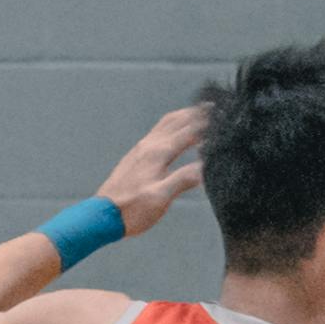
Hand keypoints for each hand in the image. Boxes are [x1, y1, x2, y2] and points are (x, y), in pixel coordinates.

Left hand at [101, 104, 211, 234]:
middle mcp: (149, 146)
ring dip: (182, 116)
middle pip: (175, 121)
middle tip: (213, 107)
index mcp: (158, 154)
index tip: (221, 116)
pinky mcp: (135, 155)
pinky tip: (174, 132)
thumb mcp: (161, 198)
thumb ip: (182, 179)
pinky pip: (157, 132)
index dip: (205, 124)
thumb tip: (205, 166)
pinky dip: (171, 125)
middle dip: (194, 113)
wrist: (103, 216)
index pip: (187, 132)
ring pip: (164, 124)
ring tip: (197, 113)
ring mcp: (140, 149)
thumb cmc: (133, 210)